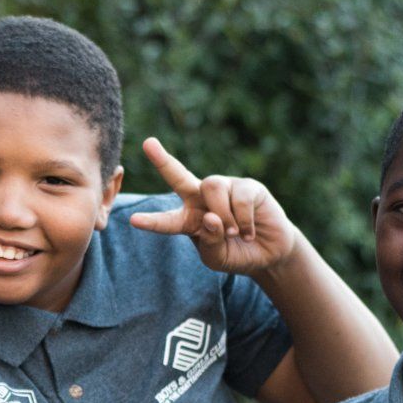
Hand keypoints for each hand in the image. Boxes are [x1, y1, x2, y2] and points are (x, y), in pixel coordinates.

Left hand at [128, 138, 297, 275]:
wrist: (269, 253)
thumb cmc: (236, 255)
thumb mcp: (218, 258)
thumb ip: (210, 242)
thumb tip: (211, 218)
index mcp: (189, 219)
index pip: (167, 220)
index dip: (152, 221)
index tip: (133, 220)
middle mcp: (203, 199)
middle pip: (180, 177)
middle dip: (163, 161)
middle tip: (148, 144)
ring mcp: (226, 189)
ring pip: (212, 187)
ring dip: (223, 214)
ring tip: (234, 233)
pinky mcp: (248, 186)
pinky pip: (240, 197)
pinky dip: (244, 220)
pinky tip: (249, 231)